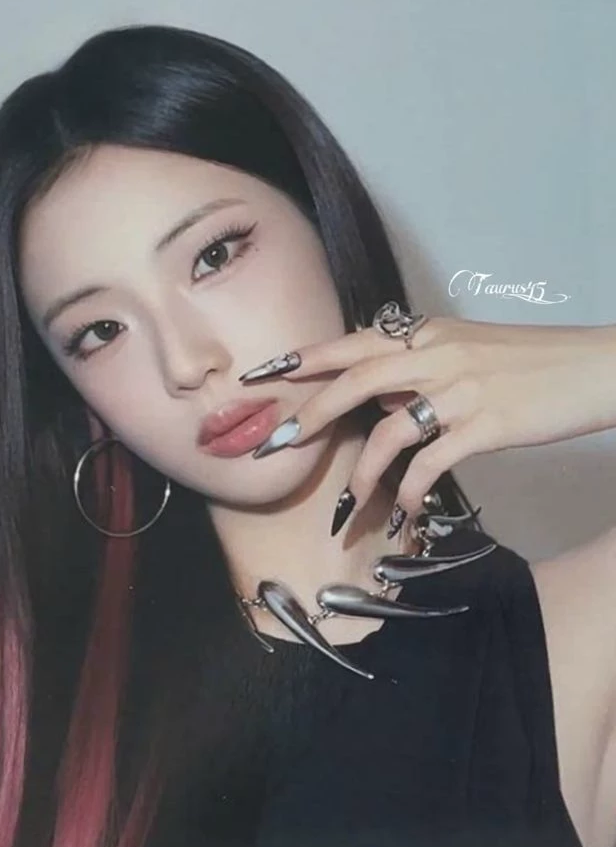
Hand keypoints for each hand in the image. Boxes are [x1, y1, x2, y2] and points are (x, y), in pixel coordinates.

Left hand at [240, 315, 615, 522]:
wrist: (595, 368)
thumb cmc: (532, 363)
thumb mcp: (468, 350)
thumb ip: (419, 369)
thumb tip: (379, 397)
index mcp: (430, 333)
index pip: (354, 342)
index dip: (306, 358)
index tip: (263, 373)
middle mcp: (438, 354)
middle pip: (357, 380)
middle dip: (312, 415)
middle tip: (277, 445)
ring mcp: (462, 389)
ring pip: (389, 430)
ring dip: (361, 473)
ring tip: (345, 507)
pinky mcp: (486, 424)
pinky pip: (431, 464)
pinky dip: (410, 492)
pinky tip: (402, 513)